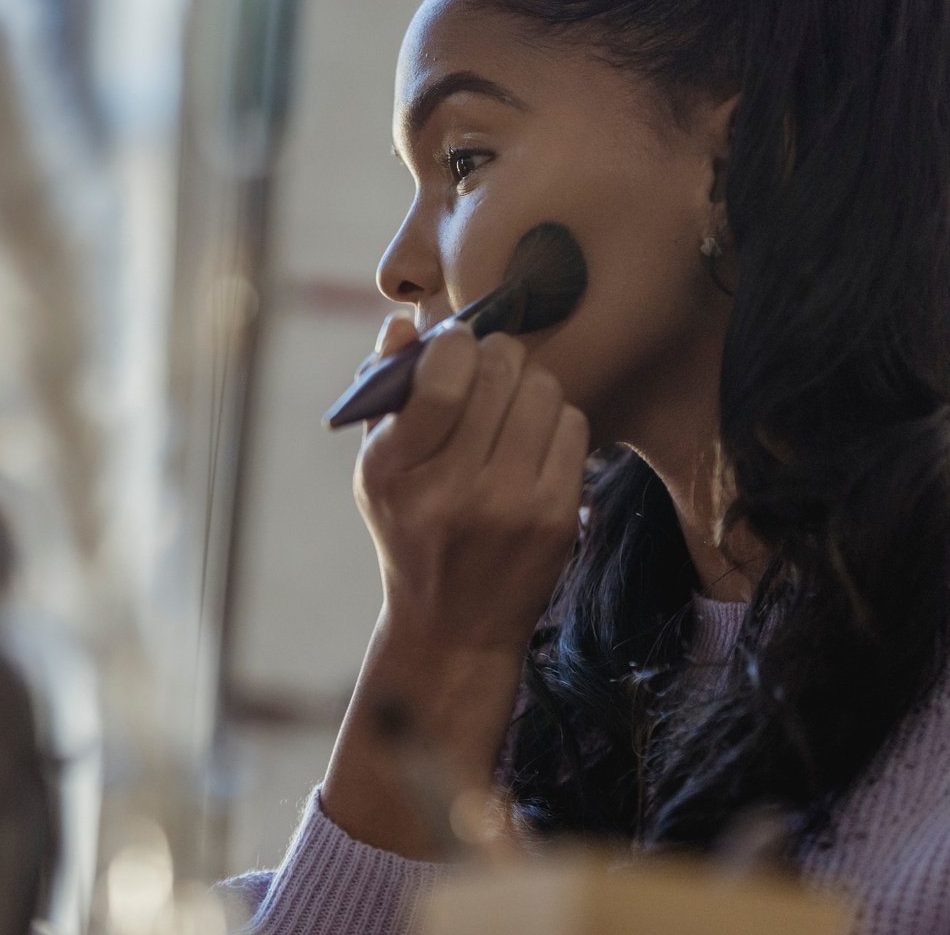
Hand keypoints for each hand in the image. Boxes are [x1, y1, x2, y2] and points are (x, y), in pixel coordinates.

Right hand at [353, 313, 589, 654]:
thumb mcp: (376, 469)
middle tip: (490, 365)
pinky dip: (556, 417)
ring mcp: (509, 507)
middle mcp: (451, 491)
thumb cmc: (409, 528)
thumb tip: (405, 323)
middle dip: (497, 354)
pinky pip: (573, 425)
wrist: (453, 625)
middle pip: (500, 375)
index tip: (456, 344)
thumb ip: (385, 392)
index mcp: (393, 472)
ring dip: (529, 382)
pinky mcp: (555, 519)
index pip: (441, 380)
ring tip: (512, 402)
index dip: (456, 344)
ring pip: (543, 391)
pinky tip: (534, 438)